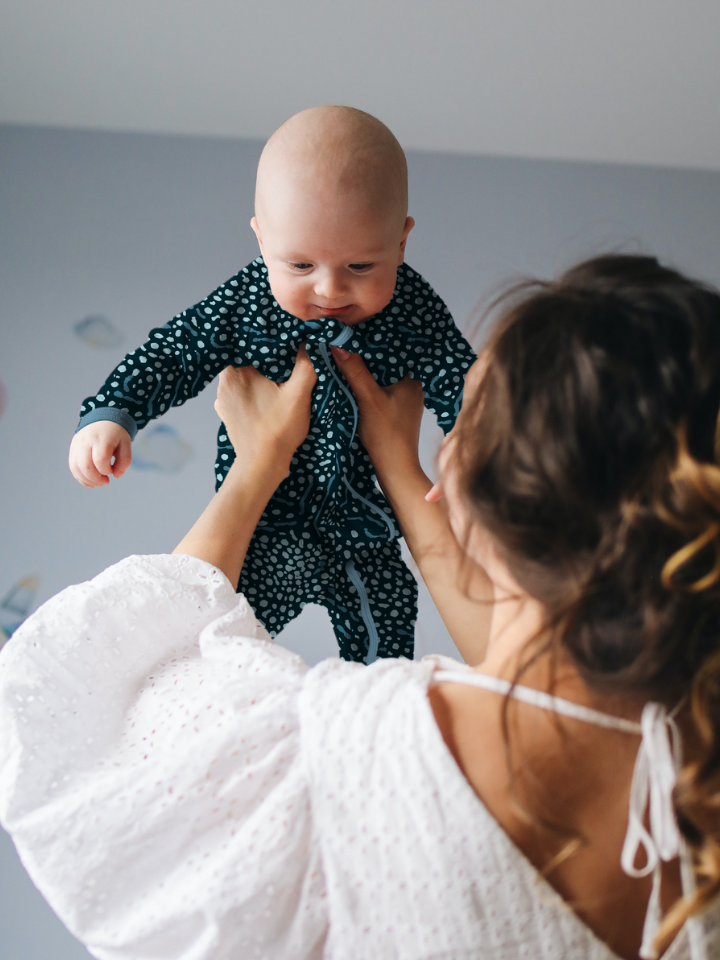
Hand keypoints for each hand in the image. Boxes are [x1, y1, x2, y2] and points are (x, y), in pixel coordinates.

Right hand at [69, 421, 132, 487]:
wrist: (103, 419)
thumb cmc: (116, 434)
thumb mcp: (126, 444)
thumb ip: (124, 461)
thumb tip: (116, 475)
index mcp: (101, 439)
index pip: (100, 460)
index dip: (106, 470)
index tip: (112, 470)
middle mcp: (86, 441)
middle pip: (85, 466)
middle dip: (96, 479)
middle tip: (105, 482)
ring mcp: (77, 444)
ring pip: (76, 468)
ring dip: (87, 480)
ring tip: (98, 483)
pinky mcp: (72, 448)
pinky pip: (72, 466)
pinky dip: (80, 477)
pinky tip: (90, 482)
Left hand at [214, 345, 317, 474]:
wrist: (262, 465)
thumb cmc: (278, 430)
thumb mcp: (299, 394)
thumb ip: (306, 364)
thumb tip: (310, 340)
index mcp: (235, 371)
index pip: (248, 342)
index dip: (266, 337)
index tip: (282, 338)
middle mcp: (223, 383)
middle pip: (245, 358)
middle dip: (264, 357)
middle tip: (284, 354)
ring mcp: (222, 399)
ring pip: (242, 375)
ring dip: (257, 373)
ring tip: (276, 373)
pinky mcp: (227, 412)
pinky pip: (240, 392)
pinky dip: (252, 389)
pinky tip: (266, 393)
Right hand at [330, 346, 424, 482]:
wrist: (395, 468)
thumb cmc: (386, 435)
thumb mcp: (368, 399)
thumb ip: (355, 371)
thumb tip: (338, 343)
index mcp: (412, 379)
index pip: (391, 350)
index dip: (372, 341)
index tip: (352, 331)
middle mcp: (412, 386)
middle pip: (386, 363)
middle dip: (366, 356)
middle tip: (345, 341)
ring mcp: (405, 399)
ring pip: (382, 377)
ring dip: (366, 371)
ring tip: (346, 356)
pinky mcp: (397, 410)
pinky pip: (381, 389)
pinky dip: (368, 385)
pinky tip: (353, 380)